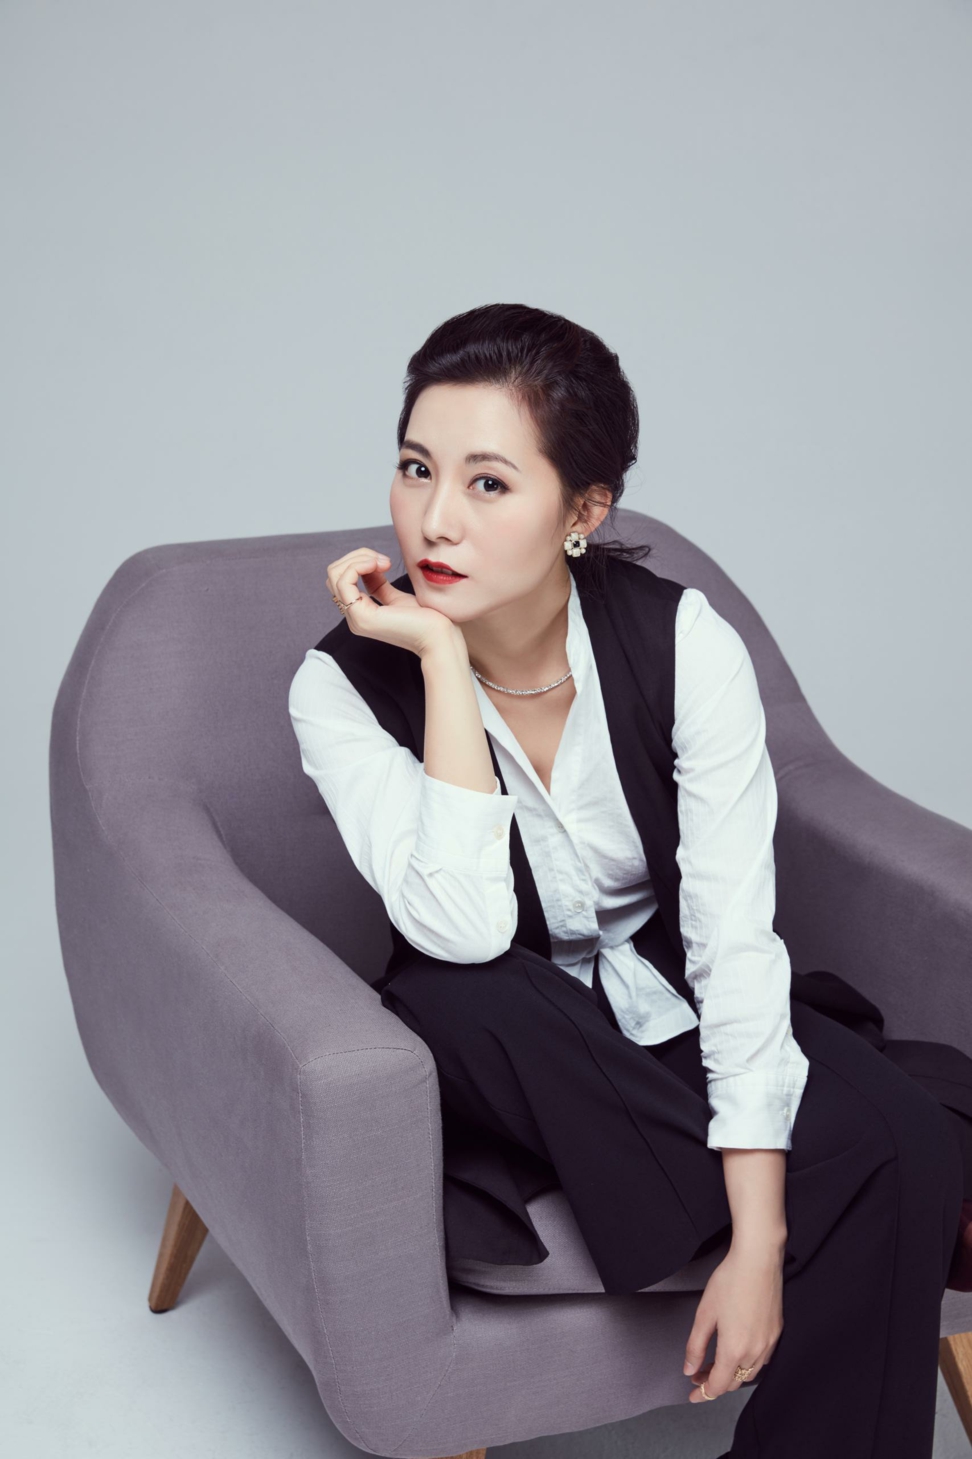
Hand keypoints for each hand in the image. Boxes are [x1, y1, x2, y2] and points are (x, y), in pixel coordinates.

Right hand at [326, 548, 461, 659]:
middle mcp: (354, 617)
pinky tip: (381, 566)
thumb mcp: (397, 596)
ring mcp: (356, 618)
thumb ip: (378, 584)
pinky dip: (359, 565)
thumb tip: (369, 563)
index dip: (360, 562)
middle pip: (334, 575)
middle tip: (384, 561)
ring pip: (335, 575)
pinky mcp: (362, 617)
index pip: (342, 579)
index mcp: (360, 612)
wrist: (440, 636)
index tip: (386, 563)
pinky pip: (344, 581)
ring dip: (359, 559)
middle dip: (357, 557)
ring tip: (384, 562)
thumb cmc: (427, 620)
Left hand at [683, 1240, 783, 1401]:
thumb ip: (695, 1345)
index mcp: (734, 1349)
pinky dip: (747, 1363)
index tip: (693, 1395)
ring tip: (715, 1363)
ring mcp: (769, 1343)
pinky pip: (762, 1359)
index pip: (718, 1385)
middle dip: (715, 1382)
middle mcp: (755, 1352)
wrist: (758, 1259)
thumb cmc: (730, 1281)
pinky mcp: (777, 1332)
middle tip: (698, 1374)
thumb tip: (689, 1369)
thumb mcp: (704, 1313)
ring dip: (732, 1374)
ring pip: (749, 1373)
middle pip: (734, 1382)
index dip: (703, 1393)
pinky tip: (737, 1351)